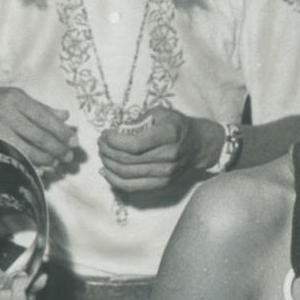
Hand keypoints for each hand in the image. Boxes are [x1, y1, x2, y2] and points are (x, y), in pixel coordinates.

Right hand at [0, 87, 77, 171]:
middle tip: (68, 156)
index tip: (74, 142)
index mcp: (15, 98)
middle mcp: (4, 112)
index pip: (45, 118)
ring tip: (56, 163)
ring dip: (44, 159)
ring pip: (26, 149)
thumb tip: (65, 116)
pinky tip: (38, 168)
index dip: (62, 132)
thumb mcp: (16, 98)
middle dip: (56, 149)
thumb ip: (41, 108)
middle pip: (38, 135)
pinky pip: (12, 158)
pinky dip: (28, 164)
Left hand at [98, 107, 220, 192]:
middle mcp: (168, 156)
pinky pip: (132, 187)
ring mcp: (165, 173)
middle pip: (127, 160)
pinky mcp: (162, 184)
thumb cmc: (177, 126)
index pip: (134, 144)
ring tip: (102, 154)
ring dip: (108, 165)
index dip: (114, 141)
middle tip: (101, 143)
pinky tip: (105, 172)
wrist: (199, 145)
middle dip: (107, 151)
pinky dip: (115, 181)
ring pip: (127, 174)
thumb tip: (117, 130)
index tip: (106, 134)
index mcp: (168, 135)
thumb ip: (139, 120)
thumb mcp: (161, 113)